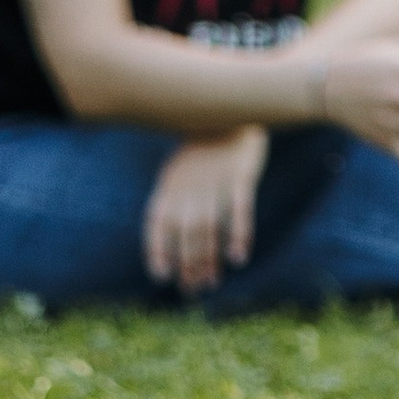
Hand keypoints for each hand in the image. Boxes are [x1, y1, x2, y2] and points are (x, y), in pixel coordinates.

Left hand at [143, 124, 269, 292]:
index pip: (158, 221)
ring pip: (208, 226)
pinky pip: (239, 209)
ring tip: (211, 281)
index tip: (162, 275)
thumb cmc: (205, 148)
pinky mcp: (241, 175)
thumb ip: (174, 200)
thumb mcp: (180, 169)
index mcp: (170, 183)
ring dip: (208, 257)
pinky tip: (238, 257)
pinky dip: (238, 234)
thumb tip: (172, 239)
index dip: (157, 248)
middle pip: (185, 231)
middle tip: (194, 288)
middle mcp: (189, 184)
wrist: (231, 110)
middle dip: (187, 263)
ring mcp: (215, 180)